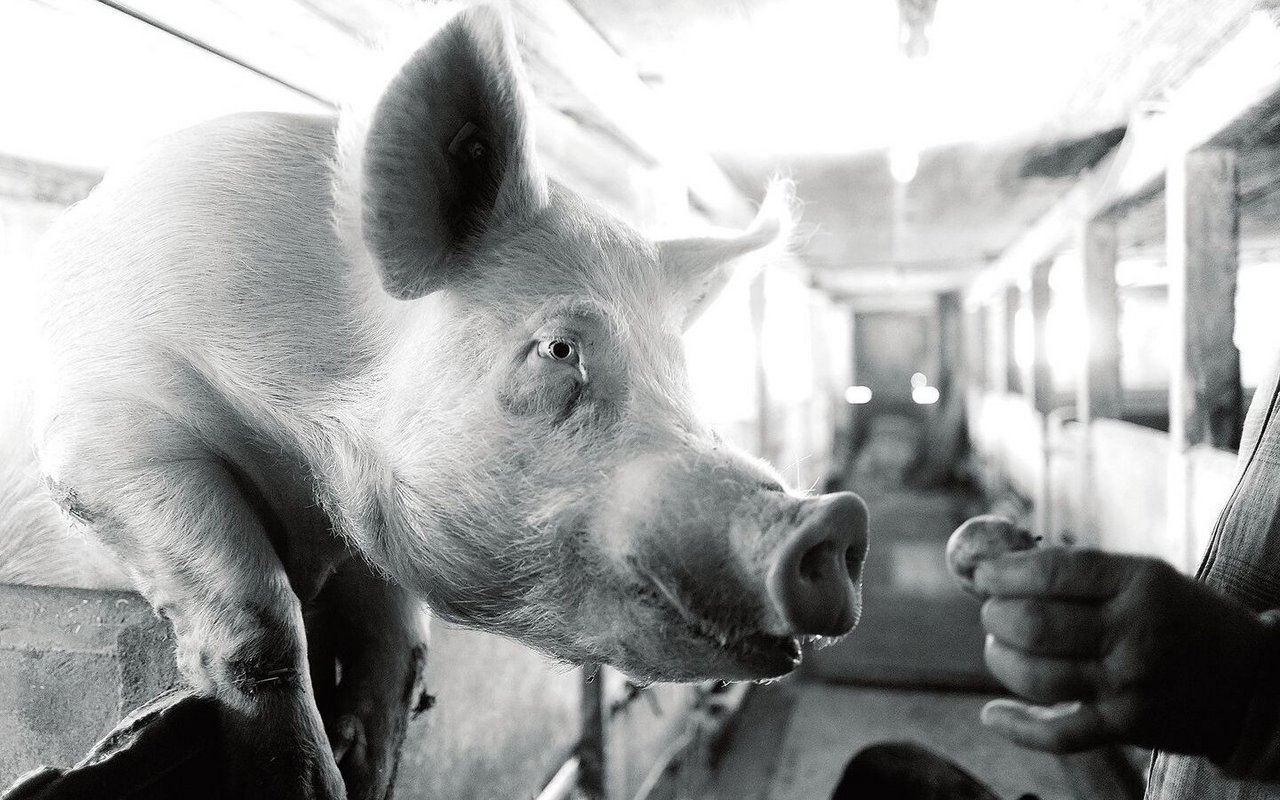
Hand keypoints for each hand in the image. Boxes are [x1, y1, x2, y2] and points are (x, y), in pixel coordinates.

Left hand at [973, 547, 1268, 758]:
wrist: (1250, 682)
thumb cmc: (1181, 617)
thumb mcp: (1145, 577)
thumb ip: (1078, 570)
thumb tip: (997, 564)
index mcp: (1139, 584)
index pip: (1052, 573)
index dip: (1003, 572)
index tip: (980, 572)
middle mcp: (1134, 635)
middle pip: (1034, 625)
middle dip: (996, 615)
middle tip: (992, 611)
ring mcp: (1128, 686)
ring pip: (1035, 677)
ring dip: (1000, 659)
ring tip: (999, 647)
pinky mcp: (1124, 728)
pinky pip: (1057, 734)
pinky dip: (1017, 726)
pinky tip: (993, 713)